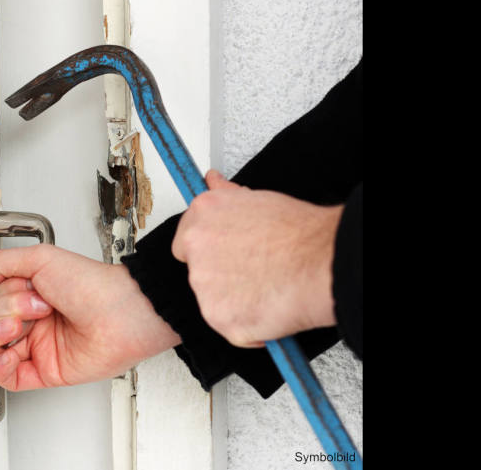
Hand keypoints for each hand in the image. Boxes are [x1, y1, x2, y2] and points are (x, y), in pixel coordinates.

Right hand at [0, 244, 180, 390]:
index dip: (2, 294)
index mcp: (35, 293)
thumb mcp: (42, 258)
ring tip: (20, 326)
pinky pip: (8, 377)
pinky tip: (6, 354)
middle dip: (8, 310)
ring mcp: (39, 346)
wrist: (119, 314)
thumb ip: (3, 263)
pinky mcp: (45, 370)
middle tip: (37, 305)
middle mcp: (36, 320)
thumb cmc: (92, 285)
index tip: (19, 286)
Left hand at [171, 169, 342, 346]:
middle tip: (254, 272)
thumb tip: (212, 182)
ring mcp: (204, 284)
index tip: (224, 255)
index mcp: (203, 214)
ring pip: (212, 299)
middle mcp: (196, 247)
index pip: (185, 239)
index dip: (207, 251)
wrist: (322, 264)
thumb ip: (227, 197)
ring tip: (267, 286)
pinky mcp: (218, 316)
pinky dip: (247, 324)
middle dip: (221, 275)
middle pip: (197, 270)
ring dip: (234, 299)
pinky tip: (269, 306)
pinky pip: (228, 325)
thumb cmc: (300, 234)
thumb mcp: (259, 200)